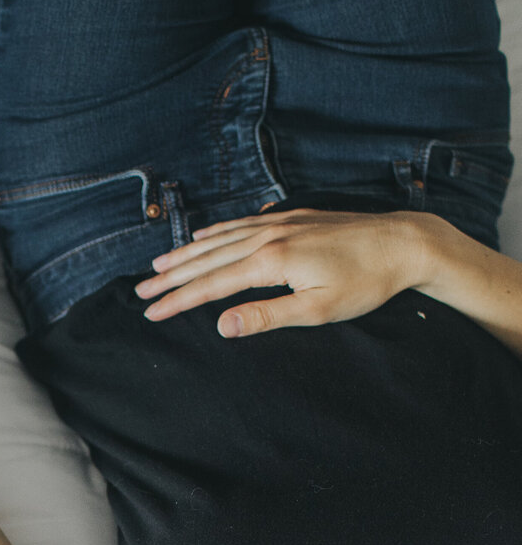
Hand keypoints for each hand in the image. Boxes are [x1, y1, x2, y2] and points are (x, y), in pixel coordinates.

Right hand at [134, 208, 426, 337]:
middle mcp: (268, 237)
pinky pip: (240, 225)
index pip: (212, 286)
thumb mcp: (318, 310)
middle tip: (140, 291)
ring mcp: (279, 224)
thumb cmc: (366, 282)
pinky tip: (203, 237)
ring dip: (186, 254)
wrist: (404, 242)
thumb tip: (222, 327)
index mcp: (271, 262)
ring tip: (158, 265)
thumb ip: (267, 316)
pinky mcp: (292, 218)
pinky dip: (215, 232)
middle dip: (171, 277)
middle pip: (208, 260)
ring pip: (220, 239)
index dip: (178, 301)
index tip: (151, 313)